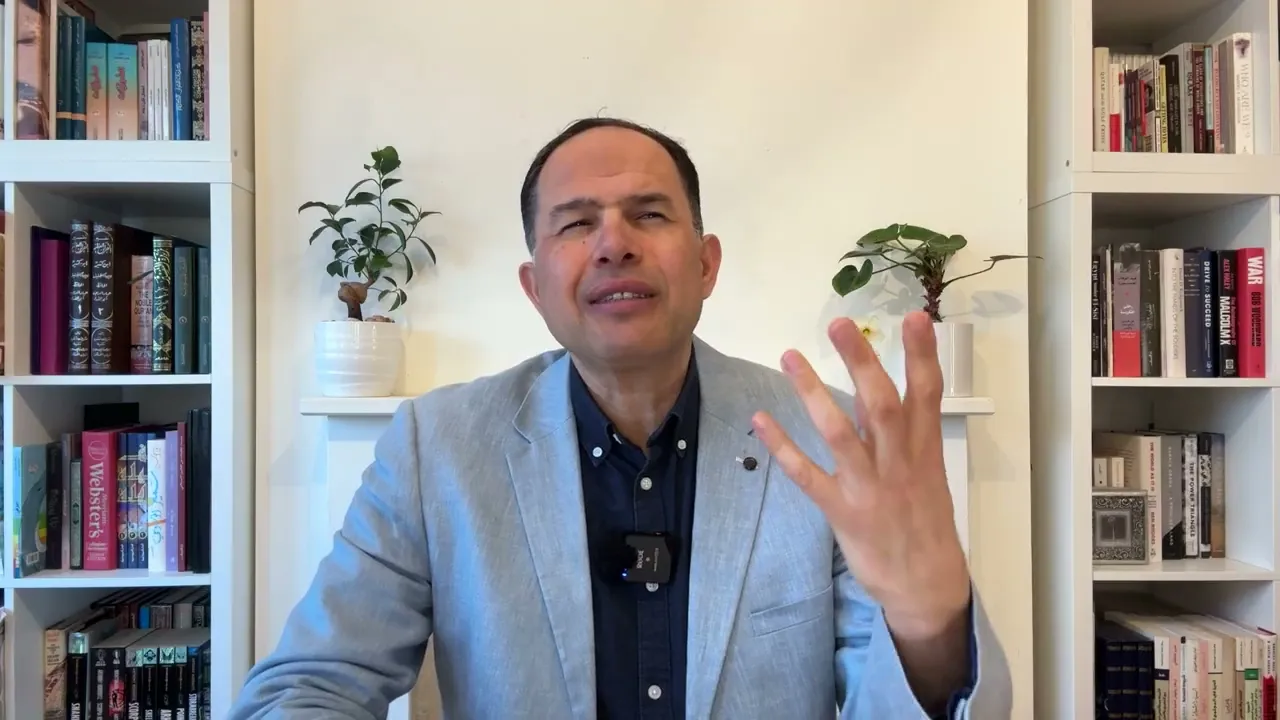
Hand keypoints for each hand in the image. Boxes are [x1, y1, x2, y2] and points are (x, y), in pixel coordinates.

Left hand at [751, 311, 970, 638]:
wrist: (927, 583)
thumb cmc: (923, 519)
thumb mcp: (923, 469)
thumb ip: (895, 429)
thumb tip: (867, 386)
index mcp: (923, 448)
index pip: (926, 393)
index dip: (922, 355)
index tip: (914, 317)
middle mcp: (897, 462)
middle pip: (879, 404)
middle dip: (861, 362)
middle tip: (839, 324)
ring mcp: (869, 486)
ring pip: (839, 433)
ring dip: (812, 393)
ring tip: (789, 356)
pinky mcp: (843, 511)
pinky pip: (808, 476)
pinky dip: (783, 448)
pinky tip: (760, 421)